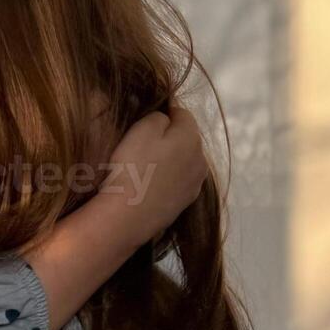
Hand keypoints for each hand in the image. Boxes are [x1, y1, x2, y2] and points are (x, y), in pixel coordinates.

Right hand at [100, 104, 208, 243]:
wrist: (128, 215)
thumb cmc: (133, 167)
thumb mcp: (143, 128)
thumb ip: (159, 116)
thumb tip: (167, 118)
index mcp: (192, 137)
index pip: (182, 113)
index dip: (162, 113)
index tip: (143, 122)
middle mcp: (202, 160)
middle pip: (186, 139)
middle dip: (169, 137)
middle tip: (142, 145)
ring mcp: (195, 184)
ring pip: (184, 161)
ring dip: (170, 159)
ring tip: (145, 167)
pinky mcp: (186, 202)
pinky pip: (179, 181)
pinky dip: (168, 179)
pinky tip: (150, 185)